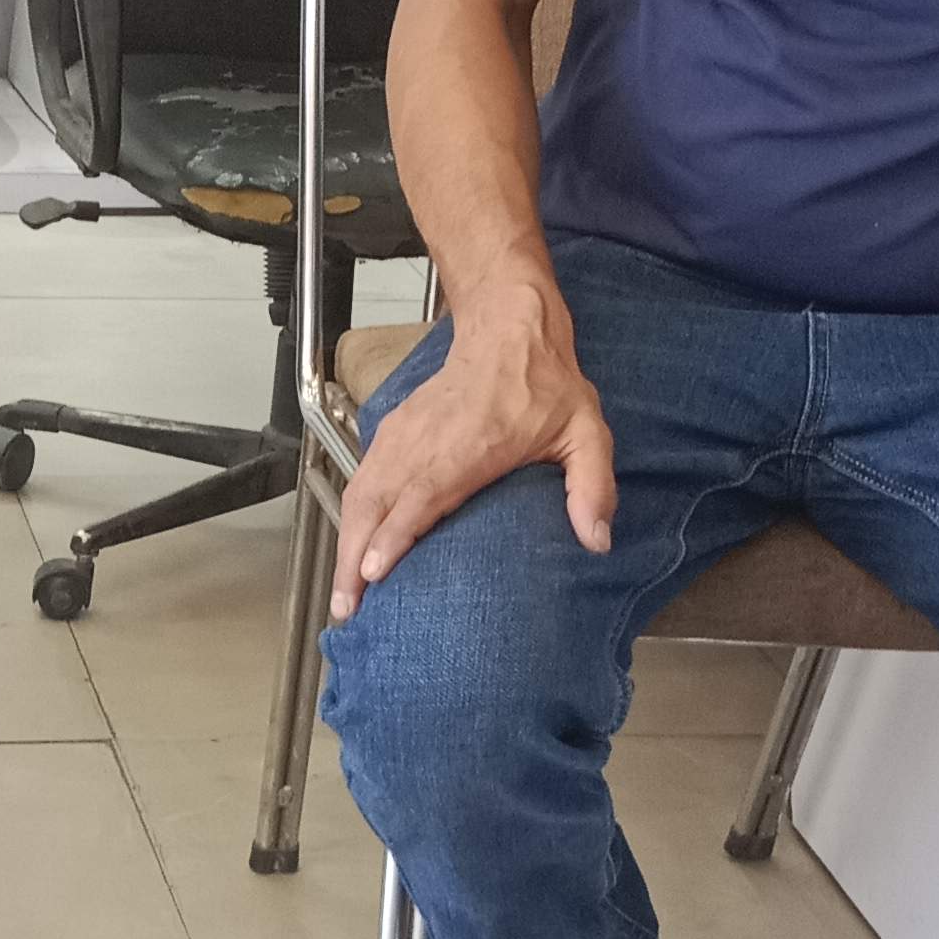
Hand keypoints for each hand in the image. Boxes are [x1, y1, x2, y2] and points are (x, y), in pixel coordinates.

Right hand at [330, 293, 615, 620]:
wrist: (509, 330)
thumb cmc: (546, 384)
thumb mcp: (585, 432)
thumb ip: (593, 487)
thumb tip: (596, 541)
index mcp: (472, 447)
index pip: (422, 494)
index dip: (394, 534)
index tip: (374, 572)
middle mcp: (428, 442)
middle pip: (376, 503)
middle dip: (353, 558)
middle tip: (346, 608)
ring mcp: (404, 435)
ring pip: (361, 493)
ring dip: (345, 543)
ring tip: (341, 594)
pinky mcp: (394, 431)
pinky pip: (362, 478)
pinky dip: (350, 516)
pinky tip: (349, 547)